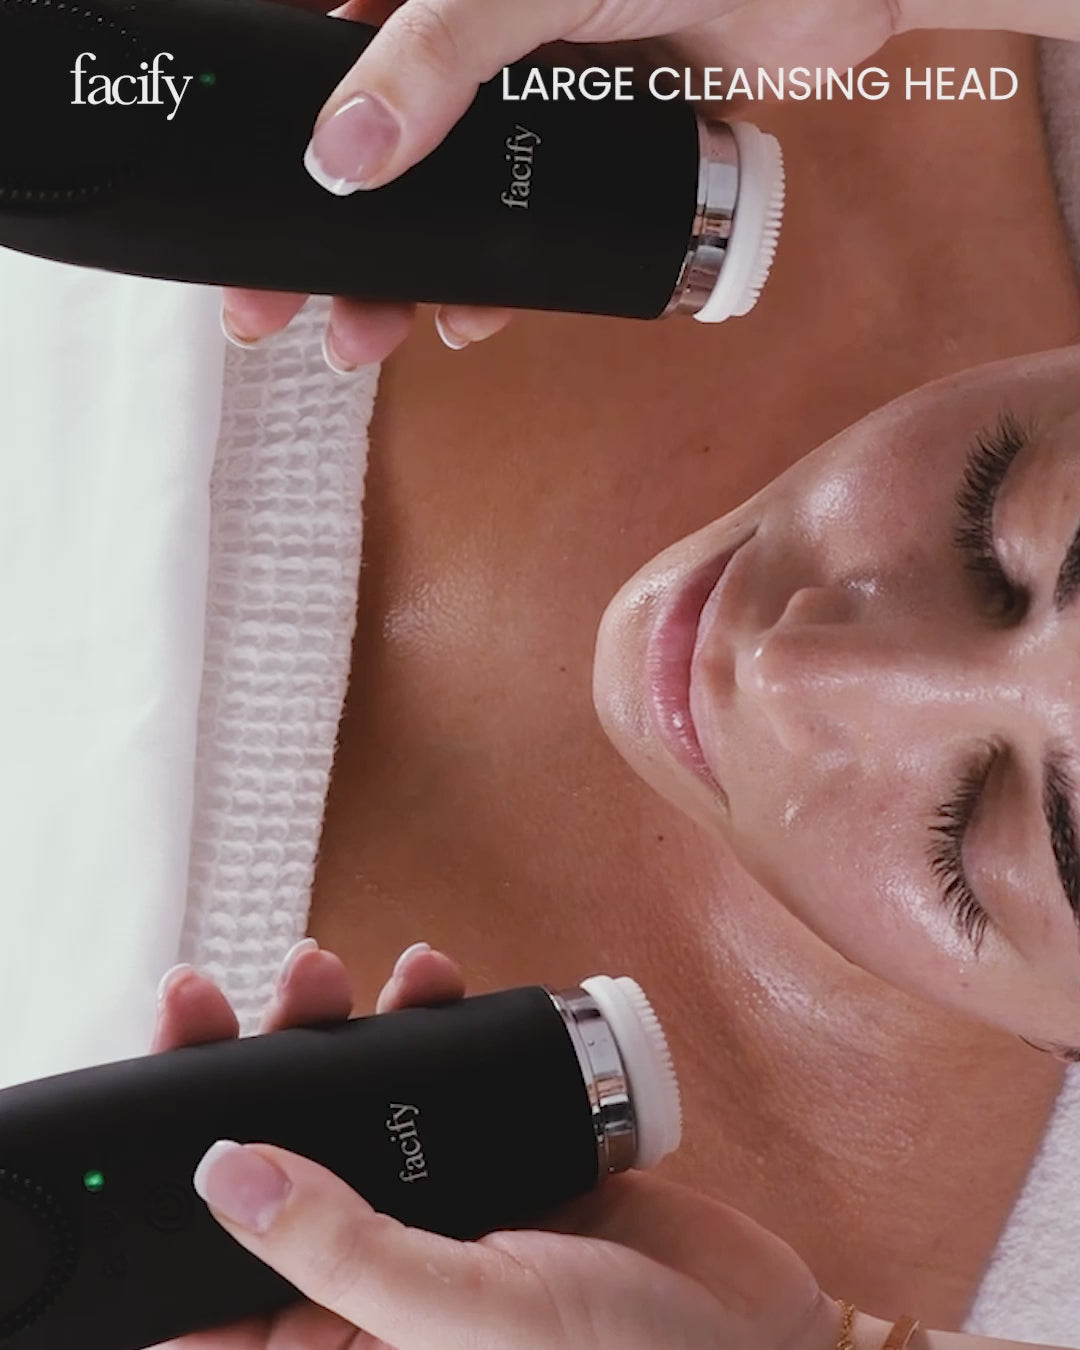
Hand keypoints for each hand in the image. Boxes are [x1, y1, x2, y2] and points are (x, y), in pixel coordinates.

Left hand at [153, 939, 839, 1349]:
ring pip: (348, 1103)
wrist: (756, 1327)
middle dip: (240, 1068)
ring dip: (327, 1028)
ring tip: (324, 972)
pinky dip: (422, 1018)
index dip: (164, 1174)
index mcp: (332, 1342)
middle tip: (212, 997)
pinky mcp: (492, 1152)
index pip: (210, 1260)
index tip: (154, 1071)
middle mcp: (370, 1274)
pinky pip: (435, 1074)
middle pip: (270, 1158)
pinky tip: (426, 979)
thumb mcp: (465, 1322)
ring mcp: (434, 1204)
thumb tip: (227, 1173)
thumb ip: (343, 1254)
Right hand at [223, 0, 1079, 366]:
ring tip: (366, 341)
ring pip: (442, 202)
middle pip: (370, 152)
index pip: (317, 58)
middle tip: (274, 315)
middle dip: (324, 239)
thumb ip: (438, 54)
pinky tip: (471, 320)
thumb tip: (347, 150)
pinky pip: (524, 226)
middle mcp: (468, 35)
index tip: (230, 215)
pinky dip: (498, 279)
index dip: (270, 141)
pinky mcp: (591, 145)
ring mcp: (529, 93)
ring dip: (403, 277)